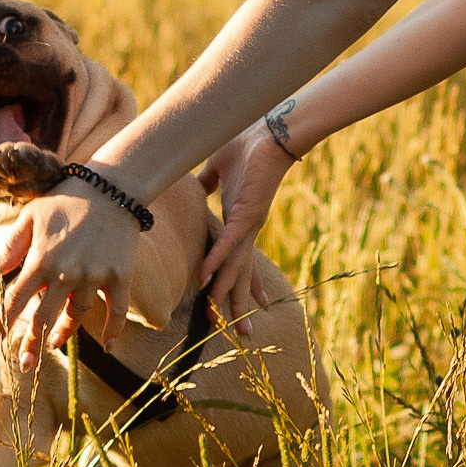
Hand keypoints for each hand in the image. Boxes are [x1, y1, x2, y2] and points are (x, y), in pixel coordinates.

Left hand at [0, 186, 136, 370]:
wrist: (113, 186)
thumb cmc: (66, 199)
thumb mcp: (30, 217)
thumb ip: (8, 248)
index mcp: (40, 259)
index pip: (14, 301)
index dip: (0, 325)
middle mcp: (66, 273)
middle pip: (43, 317)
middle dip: (31, 344)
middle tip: (24, 364)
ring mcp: (95, 276)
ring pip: (77, 315)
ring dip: (65, 333)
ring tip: (55, 343)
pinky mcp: (120, 276)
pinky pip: (118, 310)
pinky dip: (114, 329)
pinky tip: (108, 345)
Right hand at [196, 123, 293, 330]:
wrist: (269, 132)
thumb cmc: (245, 147)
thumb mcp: (216, 170)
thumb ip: (207, 183)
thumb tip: (196, 184)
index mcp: (239, 223)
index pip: (235, 261)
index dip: (235, 286)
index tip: (234, 308)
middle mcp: (247, 230)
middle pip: (239, 274)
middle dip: (237, 305)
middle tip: (239, 334)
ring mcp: (248, 225)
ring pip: (235, 267)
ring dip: (227, 294)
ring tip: (223, 321)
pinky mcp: (247, 214)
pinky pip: (229, 243)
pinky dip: (218, 261)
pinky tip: (209, 279)